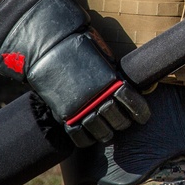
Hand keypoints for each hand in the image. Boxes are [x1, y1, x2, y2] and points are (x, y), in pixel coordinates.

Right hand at [0, 0, 151, 146]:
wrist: (42, 47)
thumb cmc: (75, 44)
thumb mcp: (100, 52)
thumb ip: (113, 69)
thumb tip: (127, 83)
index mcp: (111, 80)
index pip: (133, 104)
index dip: (140, 112)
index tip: (142, 116)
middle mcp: (98, 98)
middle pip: (118, 121)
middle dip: (123, 122)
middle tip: (123, 121)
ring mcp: (81, 108)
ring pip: (100, 131)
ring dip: (106, 132)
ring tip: (108, 131)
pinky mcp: (64, 115)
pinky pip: (78, 135)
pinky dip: (85, 139)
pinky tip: (90, 136)